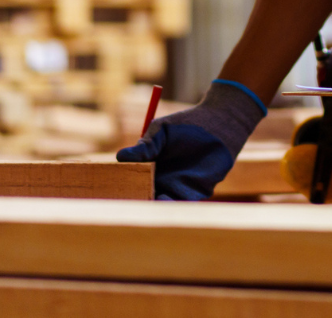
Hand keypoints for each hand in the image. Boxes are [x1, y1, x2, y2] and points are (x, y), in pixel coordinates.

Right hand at [117, 80, 265, 199]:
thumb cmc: (187, 124)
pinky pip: (183, 204)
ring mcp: (179, 188)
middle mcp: (163, 181)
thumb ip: (145, 146)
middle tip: (125, 203)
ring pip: (163, 204)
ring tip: (141, 203)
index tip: (113, 192)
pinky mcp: (196, 192)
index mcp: (150, 167)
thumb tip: (120, 157)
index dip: (124, 189)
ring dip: (154, 207)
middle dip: (136, 202)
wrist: (218, 124)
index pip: (134, 183)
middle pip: (146, 197)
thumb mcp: (160, 132)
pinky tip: (162, 201)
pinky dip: (173, 206)